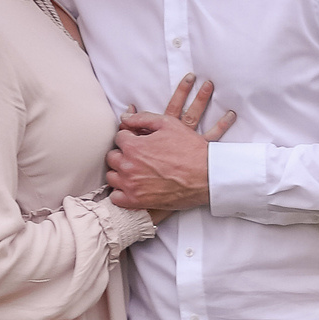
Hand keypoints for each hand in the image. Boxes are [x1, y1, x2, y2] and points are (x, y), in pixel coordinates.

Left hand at [107, 74, 235, 221]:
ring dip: (120, 172)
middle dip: (122, 154)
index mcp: (133, 146)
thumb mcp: (169, 124)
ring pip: (112, 177)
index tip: (139, 142)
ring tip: (134, 171)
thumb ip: (143, 118)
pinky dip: (120, 193)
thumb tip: (124, 117)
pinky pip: (116, 198)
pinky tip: (131, 187)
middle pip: (112, 157)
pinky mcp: (137, 201)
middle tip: (137, 156)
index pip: (119, 137)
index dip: (129, 137)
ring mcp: (131, 185)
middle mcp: (129, 165)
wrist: (206, 175)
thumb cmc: (190, 149)